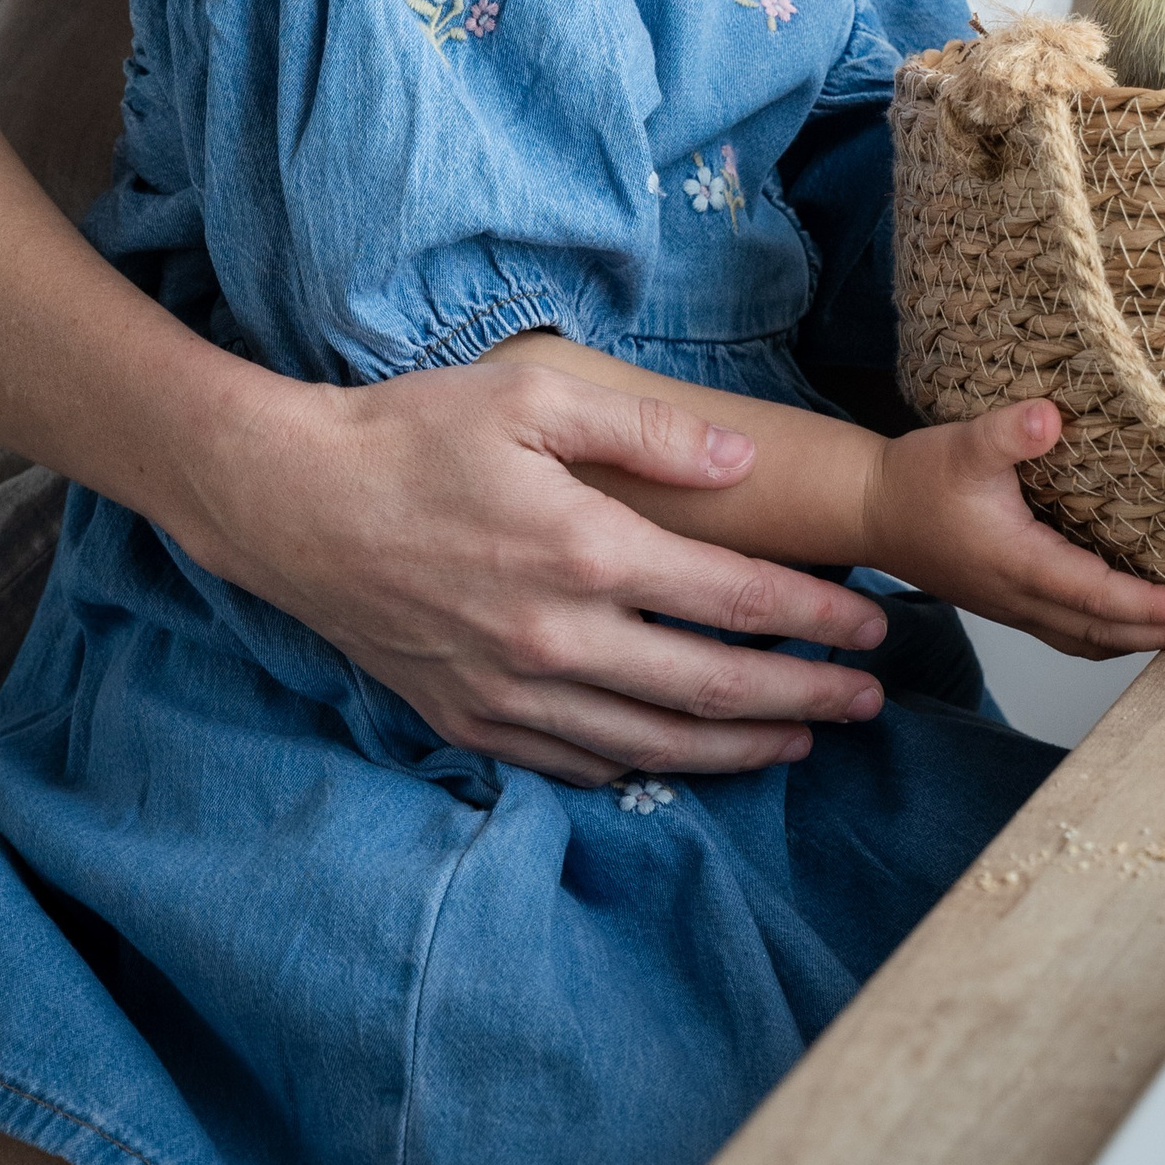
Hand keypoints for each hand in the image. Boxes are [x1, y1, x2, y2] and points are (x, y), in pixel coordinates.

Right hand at [188, 345, 895, 788]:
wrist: (292, 502)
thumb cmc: (414, 431)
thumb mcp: (536, 394)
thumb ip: (649, 430)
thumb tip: (746, 457)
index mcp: (586, 549)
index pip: (734, 597)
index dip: (815, 618)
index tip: (873, 625)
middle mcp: (558, 637)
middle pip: (712, 686)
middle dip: (804, 698)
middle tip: (869, 704)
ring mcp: (512, 692)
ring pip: (654, 743)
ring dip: (740, 748)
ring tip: (800, 743)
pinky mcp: (470, 720)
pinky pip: (577, 765)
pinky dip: (645, 769)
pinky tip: (683, 761)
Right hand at [862, 398, 1164, 661]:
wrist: (870, 511)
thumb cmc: (915, 480)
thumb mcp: (962, 445)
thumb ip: (1007, 434)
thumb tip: (1050, 416)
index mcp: (1018, 565)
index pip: (1097, 597)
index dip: (1151, 607)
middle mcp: (1020, 598)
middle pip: (1104, 632)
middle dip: (1163, 636)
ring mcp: (1015, 606)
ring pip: (1089, 639)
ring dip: (1141, 642)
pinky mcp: (1011, 601)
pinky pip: (1071, 632)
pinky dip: (1110, 636)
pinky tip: (1132, 627)